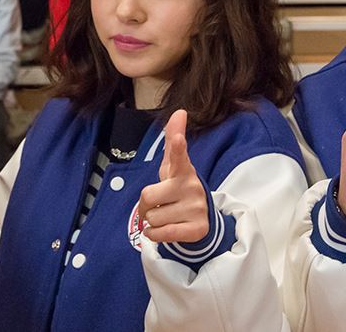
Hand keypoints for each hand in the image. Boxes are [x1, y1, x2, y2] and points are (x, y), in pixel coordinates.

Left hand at [138, 110, 208, 243]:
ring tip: (167, 216)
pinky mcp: (197, 229)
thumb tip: (180, 111)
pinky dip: (155, 235)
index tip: (178, 138)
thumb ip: (173, 139)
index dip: (177, 147)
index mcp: (183, 171)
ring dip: (153, 222)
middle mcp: (192, 187)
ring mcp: (196, 209)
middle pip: (147, 196)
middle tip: (158, 205)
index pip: (179, 157)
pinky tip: (165, 230)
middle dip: (145, 205)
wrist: (200, 219)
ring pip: (152, 218)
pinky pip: (160, 234)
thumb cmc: (179, 188)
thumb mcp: (173, 166)